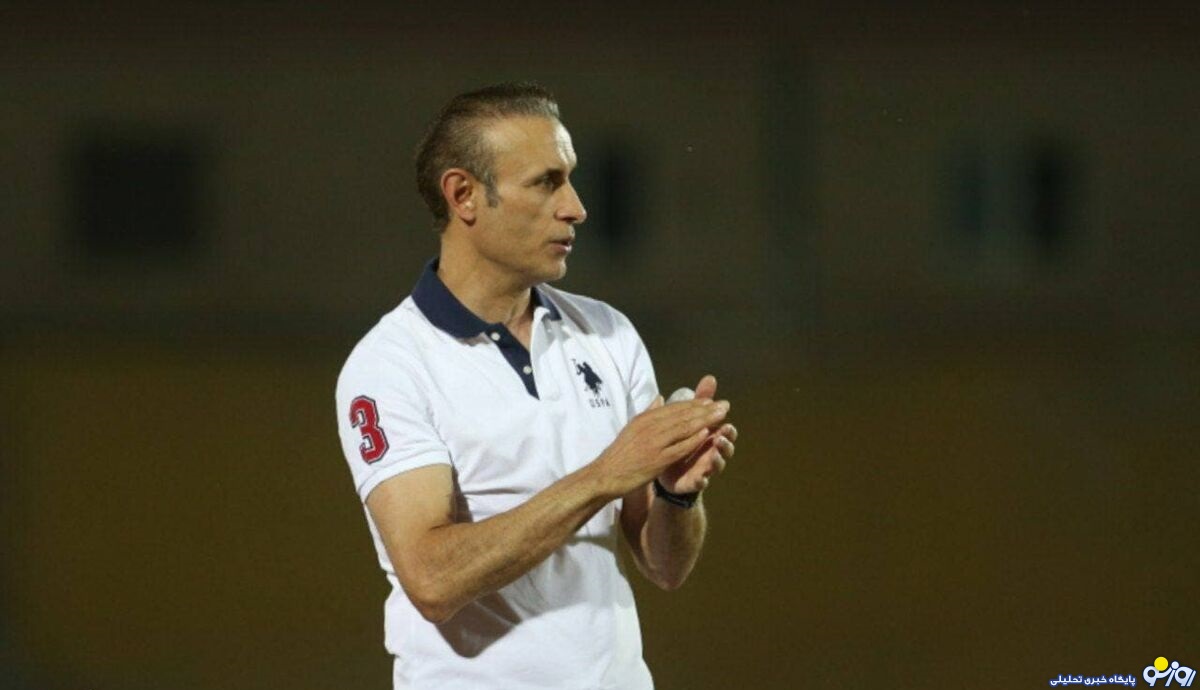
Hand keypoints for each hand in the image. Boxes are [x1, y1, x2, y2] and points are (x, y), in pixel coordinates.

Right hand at [595, 392, 729, 495]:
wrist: (606, 474)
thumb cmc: (620, 453)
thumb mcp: (632, 427)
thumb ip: (648, 412)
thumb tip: (660, 397)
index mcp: (645, 419)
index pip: (675, 408)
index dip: (695, 403)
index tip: (712, 400)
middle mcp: (650, 427)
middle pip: (682, 415)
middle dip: (705, 409)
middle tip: (724, 404)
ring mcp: (654, 443)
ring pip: (683, 428)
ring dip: (704, 420)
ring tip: (721, 415)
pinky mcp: (656, 459)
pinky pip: (679, 447)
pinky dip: (693, 440)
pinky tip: (706, 434)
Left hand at [657, 375, 736, 494]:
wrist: (666, 468)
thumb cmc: (683, 440)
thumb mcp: (690, 418)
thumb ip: (700, 400)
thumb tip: (710, 378)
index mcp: (712, 436)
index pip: (725, 429)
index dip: (728, 426)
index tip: (726, 421)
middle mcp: (713, 451)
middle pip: (727, 447)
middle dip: (727, 442)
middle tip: (723, 436)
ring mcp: (705, 468)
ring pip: (717, 464)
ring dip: (718, 460)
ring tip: (715, 455)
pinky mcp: (695, 481)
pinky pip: (701, 483)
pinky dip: (702, 481)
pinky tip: (702, 479)